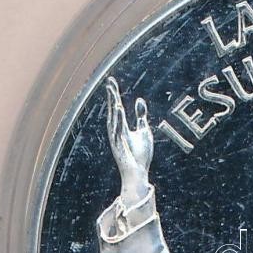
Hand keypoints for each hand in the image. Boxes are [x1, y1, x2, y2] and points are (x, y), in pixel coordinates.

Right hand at [106, 76, 153, 206]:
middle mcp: (116, 131)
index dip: (114, 94)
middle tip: (109, 82)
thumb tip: (139, 100)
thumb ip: (140, 116)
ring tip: (114, 94)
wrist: (139, 172)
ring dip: (114, 107)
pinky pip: (118, 130)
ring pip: (114, 120)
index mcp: (121, 126)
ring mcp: (117, 139)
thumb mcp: (143, 131)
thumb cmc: (140, 154)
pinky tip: (120, 109)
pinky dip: (119, 120)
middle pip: (113, 110)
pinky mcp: (120, 147)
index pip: (116, 106)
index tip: (111, 80)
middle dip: (112, 97)